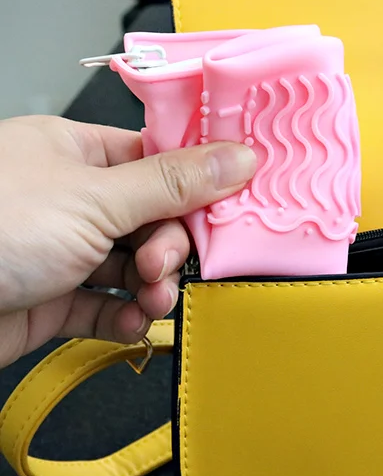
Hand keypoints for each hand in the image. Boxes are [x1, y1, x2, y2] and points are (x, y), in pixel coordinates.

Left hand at [0, 116, 255, 367]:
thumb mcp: (95, 199)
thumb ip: (174, 183)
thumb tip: (240, 156)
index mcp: (76, 153)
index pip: (159, 160)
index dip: (197, 184)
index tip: (226, 208)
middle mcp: (70, 198)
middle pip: (152, 218)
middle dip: (168, 247)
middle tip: (160, 265)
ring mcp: (60, 250)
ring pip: (133, 265)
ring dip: (152, 287)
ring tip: (150, 301)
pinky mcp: (51, 299)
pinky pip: (105, 305)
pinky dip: (124, 316)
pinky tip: (129, 322)